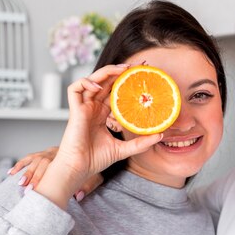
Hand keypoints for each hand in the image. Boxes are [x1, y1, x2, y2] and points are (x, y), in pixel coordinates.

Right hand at [9, 147, 102, 200]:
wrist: (90, 157)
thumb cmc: (90, 170)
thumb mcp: (93, 178)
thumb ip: (86, 186)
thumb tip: (79, 196)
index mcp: (69, 158)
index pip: (53, 166)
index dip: (44, 178)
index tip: (37, 190)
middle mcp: (57, 153)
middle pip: (42, 163)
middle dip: (34, 177)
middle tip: (27, 190)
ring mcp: (49, 153)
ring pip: (35, 160)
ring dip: (25, 172)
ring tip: (18, 183)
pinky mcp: (43, 154)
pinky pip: (30, 158)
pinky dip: (20, 165)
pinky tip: (11, 173)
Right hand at [36, 64, 161, 207]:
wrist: (80, 168)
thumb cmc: (96, 160)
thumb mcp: (124, 149)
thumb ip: (140, 142)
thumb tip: (160, 135)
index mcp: (102, 114)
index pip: (115, 92)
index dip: (126, 82)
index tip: (142, 76)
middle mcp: (93, 108)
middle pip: (106, 82)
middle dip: (120, 71)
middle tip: (138, 66)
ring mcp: (83, 107)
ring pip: (92, 80)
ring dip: (106, 72)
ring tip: (122, 69)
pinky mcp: (74, 110)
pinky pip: (75, 88)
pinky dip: (85, 82)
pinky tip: (98, 85)